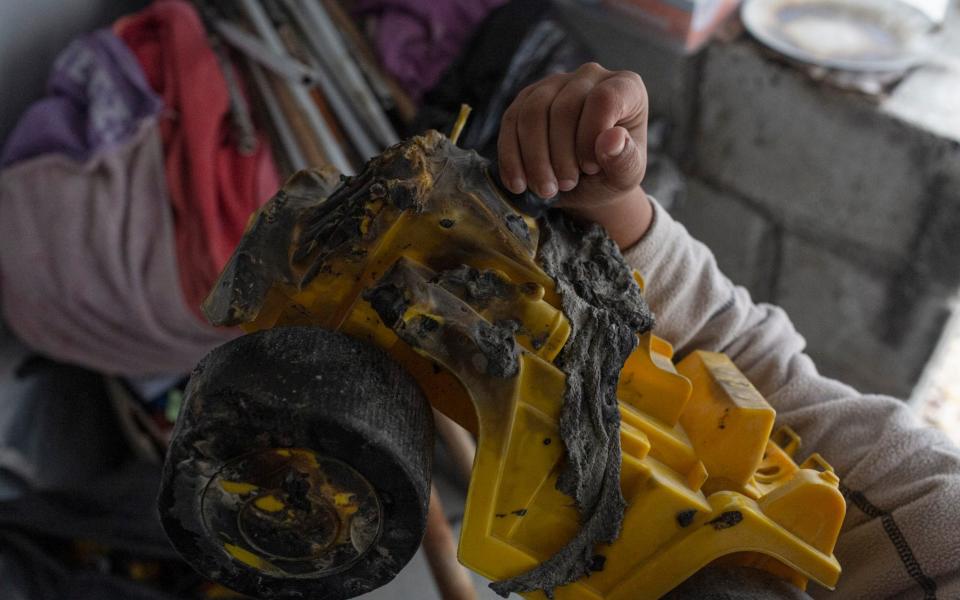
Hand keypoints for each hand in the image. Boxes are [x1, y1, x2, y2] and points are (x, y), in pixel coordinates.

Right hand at [497, 63, 652, 248]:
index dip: (591, 137)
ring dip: (535, 159)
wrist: (585, 182)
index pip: (604, 99)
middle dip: (560, 155)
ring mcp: (554, 83)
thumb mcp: (626, 176)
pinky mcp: (526, 99)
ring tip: (546, 189)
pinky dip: (512, 158)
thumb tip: (612, 139)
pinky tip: (520, 185)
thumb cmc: (611, 173)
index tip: (590, 167)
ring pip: (532, 113)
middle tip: (565, 185)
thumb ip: (625, 160)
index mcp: (626, 87)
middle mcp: (590, 76)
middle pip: (563, 108)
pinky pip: (510, 122)